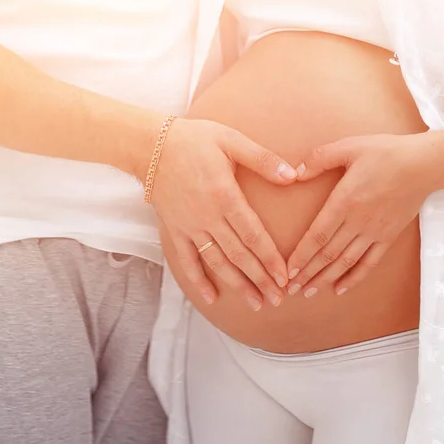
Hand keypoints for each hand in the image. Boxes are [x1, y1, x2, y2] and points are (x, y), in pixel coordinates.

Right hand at [152, 118, 296, 310]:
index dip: (271, 259)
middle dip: (260, 279)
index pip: (254, 236)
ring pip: (217, 263)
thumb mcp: (231, 141)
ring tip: (255, 303)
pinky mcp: (175, 230)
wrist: (150, 146)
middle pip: (239, 256)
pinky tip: (211, 298)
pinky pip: (187, 261)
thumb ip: (262, 159)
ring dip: (237, 285)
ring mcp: (190, 227)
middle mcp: (208, 218)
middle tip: (277, 299)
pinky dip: (198, 280)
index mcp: (226, 197)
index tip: (285, 277)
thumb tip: (293, 175)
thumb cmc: (194, 140)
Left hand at [286, 133, 438, 297]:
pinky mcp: (388, 237)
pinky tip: (340, 289)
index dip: (301, 255)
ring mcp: (374, 232)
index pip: (318, 235)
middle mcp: (358, 222)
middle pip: (328, 254)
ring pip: (345, 262)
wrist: (425, 164)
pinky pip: (369, 263)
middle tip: (290, 288)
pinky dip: (354, 278)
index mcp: (345, 201)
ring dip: (325, 279)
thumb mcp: (349, 146)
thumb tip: (296, 172)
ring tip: (307, 291)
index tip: (287, 270)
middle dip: (307, 273)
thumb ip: (320, 158)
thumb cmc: (386, 152)